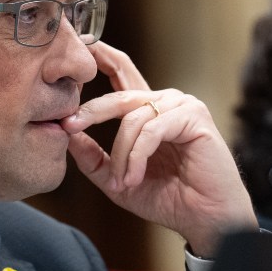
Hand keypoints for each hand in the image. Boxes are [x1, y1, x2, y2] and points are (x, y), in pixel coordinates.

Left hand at [62, 42, 255, 256]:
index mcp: (148, 111)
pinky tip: (134, 177)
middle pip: (118, 94)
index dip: (99, 56)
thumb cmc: (170, 199)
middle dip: (90, 111)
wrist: (206, 220)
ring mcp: (182, 106)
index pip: (120, 72)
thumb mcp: (118, 179)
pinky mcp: (194, 117)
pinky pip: (151, 130)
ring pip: (132, 119)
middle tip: (69, 126)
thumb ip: (93, 158)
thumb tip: (65, 134)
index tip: (73, 50)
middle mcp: (165, 102)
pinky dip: (137, 157)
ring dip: (122, 154)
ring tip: (123, 181)